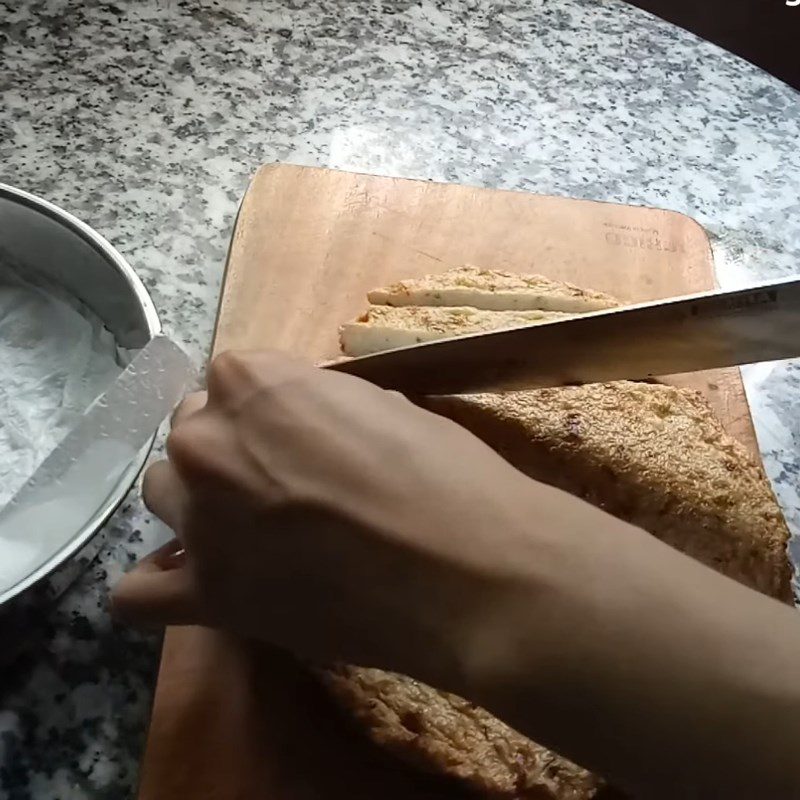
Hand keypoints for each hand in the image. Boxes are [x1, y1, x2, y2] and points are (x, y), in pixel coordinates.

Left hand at [111, 349, 559, 688]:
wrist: (474, 569)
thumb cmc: (445, 474)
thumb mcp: (385, 405)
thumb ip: (322, 406)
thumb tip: (309, 425)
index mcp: (252, 382)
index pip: (226, 380)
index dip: (265, 409)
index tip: (297, 434)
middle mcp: (209, 442)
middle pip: (190, 435)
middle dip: (230, 451)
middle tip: (281, 483)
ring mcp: (201, 522)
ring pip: (163, 496)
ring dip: (199, 505)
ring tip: (251, 530)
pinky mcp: (210, 597)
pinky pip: (136, 594)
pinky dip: (157, 586)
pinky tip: (194, 582)